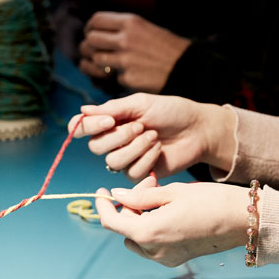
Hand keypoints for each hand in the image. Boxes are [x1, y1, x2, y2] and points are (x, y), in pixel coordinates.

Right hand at [71, 93, 236, 180]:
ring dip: (135, 147)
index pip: (81, 127)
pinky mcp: (139, 173)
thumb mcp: (140, 104)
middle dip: (119, 136)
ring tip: (154, 136)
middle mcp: (113, 141)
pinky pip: (131, 172)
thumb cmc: (171, 111)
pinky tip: (159, 149)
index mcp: (110, 121)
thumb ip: (111, 108)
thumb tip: (82, 109)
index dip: (88, 126)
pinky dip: (147, 158)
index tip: (109, 120)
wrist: (197, 129)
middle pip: (95, 147)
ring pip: (112, 161)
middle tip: (140, 126)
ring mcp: (126, 159)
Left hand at [78, 12, 188, 92]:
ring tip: (99, 67)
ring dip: (93, 65)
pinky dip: (112, 79)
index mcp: (130, 23)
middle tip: (91, 52)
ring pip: (94, 61)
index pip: (96, 21)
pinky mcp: (128, 78)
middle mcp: (125, 39)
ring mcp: (125, 60)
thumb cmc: (165, 48)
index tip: (90, 34)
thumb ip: (122, 29)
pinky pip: (110, 78)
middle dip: (87, 47)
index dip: (89, 28)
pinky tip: (117, 78)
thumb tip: (96, 32)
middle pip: (90, 40)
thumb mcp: (145, 28)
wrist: (186, 67)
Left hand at [94, 178, 243, 266]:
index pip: (111, 222)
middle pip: (125, 229)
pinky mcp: (177, 259)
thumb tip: (116, 196)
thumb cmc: (211, 201)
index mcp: (149, 233)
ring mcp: (166, 258)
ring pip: (137, 238)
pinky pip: (153, 245)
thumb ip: (139, 196)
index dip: (103, 206)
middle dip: (129, 207)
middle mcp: (154, 251)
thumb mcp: (171, 192)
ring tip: (159, 197)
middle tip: (149, 185)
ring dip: (139, 218)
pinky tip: (167, 211)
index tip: (102, 191)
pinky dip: (152, 228)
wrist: (243, 220)